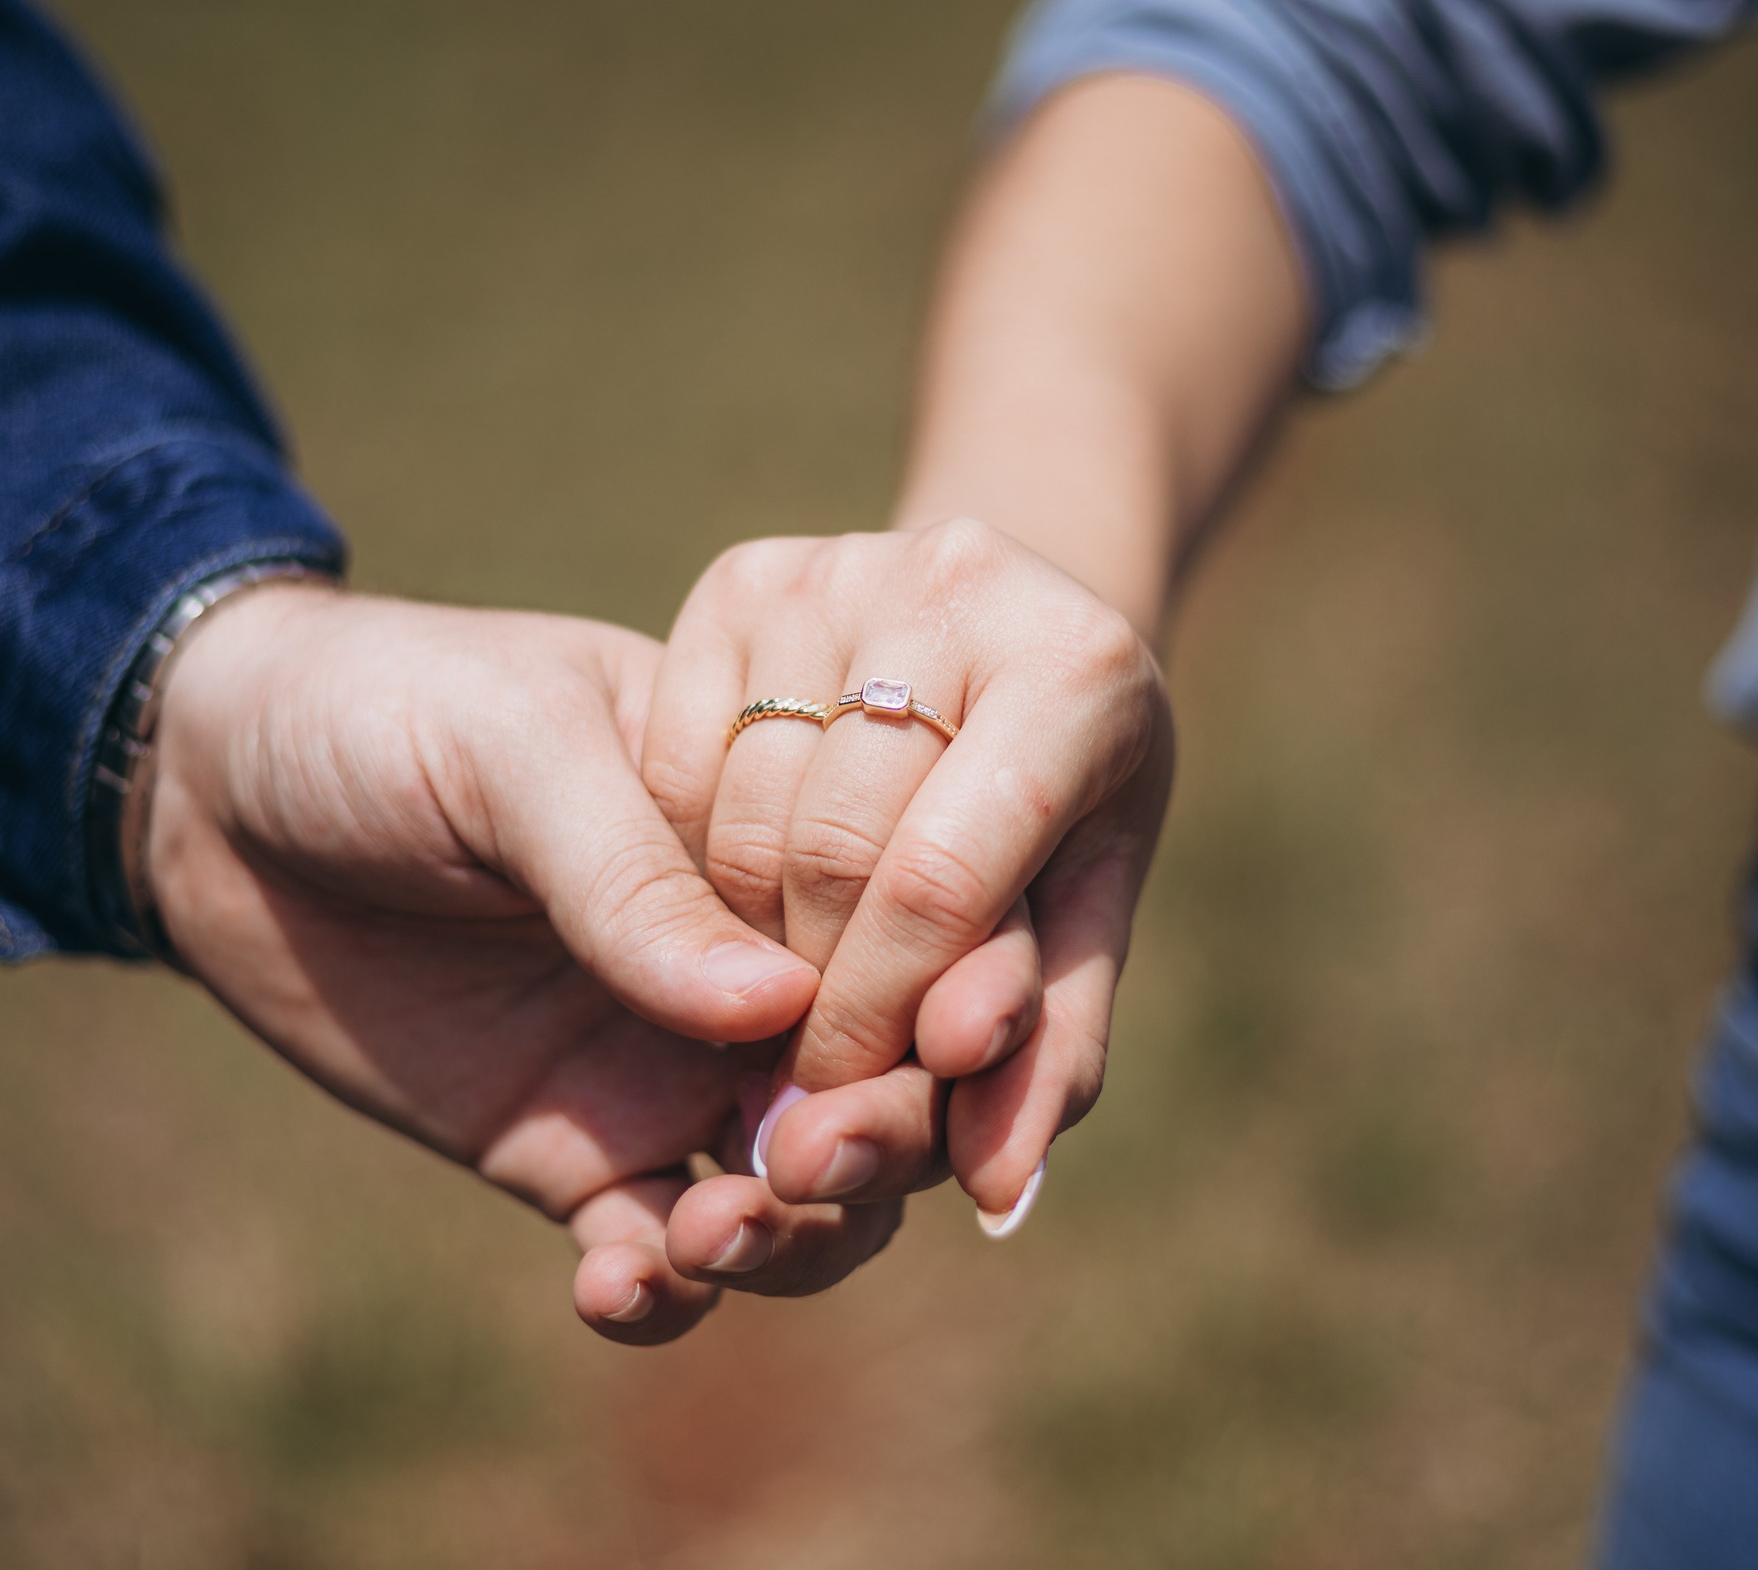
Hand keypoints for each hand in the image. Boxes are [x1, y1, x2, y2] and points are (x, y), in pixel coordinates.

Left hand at [133, 583, 943, 1340]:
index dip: (961, 995)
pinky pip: (659, 1250)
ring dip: (792, 1238)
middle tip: (807, 1162)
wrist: (212, 782)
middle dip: (881, 1140)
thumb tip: (775, 1006)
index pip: (926, 924)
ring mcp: (669, 1064)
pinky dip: (665, 1293)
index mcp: (777, 833)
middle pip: (890, 1079)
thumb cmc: (389, 707)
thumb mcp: (516, 746)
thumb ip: (635, 874)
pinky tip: (614, 1288)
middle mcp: (752, 961)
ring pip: (802, 1192)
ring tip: (709, 1237)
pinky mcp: (575, 1150)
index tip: (945, 1052)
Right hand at [642, 518, 1174, 1226]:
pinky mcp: (742, 570)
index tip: (846, 1106)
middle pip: (834, 847)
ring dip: (737, 942)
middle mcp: (959, 582)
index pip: (946, 881)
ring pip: (742, 811)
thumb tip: (998, 1191)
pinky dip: (685, 859)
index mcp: (1081, 670)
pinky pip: (674, 758)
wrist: (1015, 637)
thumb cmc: (1068, 810)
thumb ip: (1046, 1049)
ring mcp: (839, 565)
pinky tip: (723, 906)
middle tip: (795, 1083)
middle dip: (810, 994)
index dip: (884, 1016)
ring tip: (767, 1007)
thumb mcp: (1083, 917)